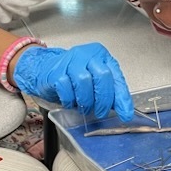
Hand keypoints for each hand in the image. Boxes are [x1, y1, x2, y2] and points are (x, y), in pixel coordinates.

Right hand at [13, 43, 133, 120]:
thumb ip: (108, 92)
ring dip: (86, 100)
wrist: (44, 69)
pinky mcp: (56, 71)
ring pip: (84, 81)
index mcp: (101, 56)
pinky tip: (70, 102)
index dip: (122, 97)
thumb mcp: (94, 81)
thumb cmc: (72, 75)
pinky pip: (66, 88)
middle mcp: (87, 55)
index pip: (116, 76)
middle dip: (104, 99)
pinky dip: (70, 100)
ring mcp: (70, 61)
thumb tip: (123, 110)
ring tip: (85, 108)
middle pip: (103, 76)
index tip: (126, 114)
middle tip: (101, 112)